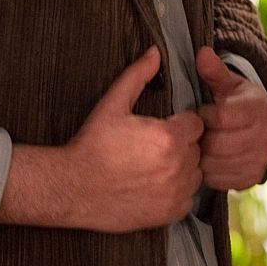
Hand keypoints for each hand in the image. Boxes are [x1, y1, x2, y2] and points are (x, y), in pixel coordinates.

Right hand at [62, 46, 204, 231]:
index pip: (196, 124)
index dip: (179, 125)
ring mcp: (175, 192)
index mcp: (170, 137)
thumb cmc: (91, 145)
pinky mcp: (169, 214)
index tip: (160, 130)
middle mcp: (178, 165)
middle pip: (196, 149)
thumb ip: (138, 76)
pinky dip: (176, 194)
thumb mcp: (112, 104)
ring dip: (182, 170)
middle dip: (181, 146)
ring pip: (195, 174)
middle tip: (152, 150)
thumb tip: (156, 51)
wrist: (70, 188)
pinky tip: (154, 187)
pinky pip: (188, 200)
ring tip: (153, 168)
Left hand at [194, 46, 266, 190]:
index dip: (203, 116)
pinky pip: (220, 181)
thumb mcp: (226, 83)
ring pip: (216, 164)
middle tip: (197, 133)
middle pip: (217, 144)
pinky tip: (208, 159)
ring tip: (201, 145)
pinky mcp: (253, 176)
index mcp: (260, 107)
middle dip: (201, 138)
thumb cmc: (235, 101)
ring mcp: (262, 158)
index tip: (200, 112)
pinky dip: (208, 172)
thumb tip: (202, 53)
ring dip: (201, 157)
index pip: (221, 117)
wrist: (257, 125)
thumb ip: (214, 70)